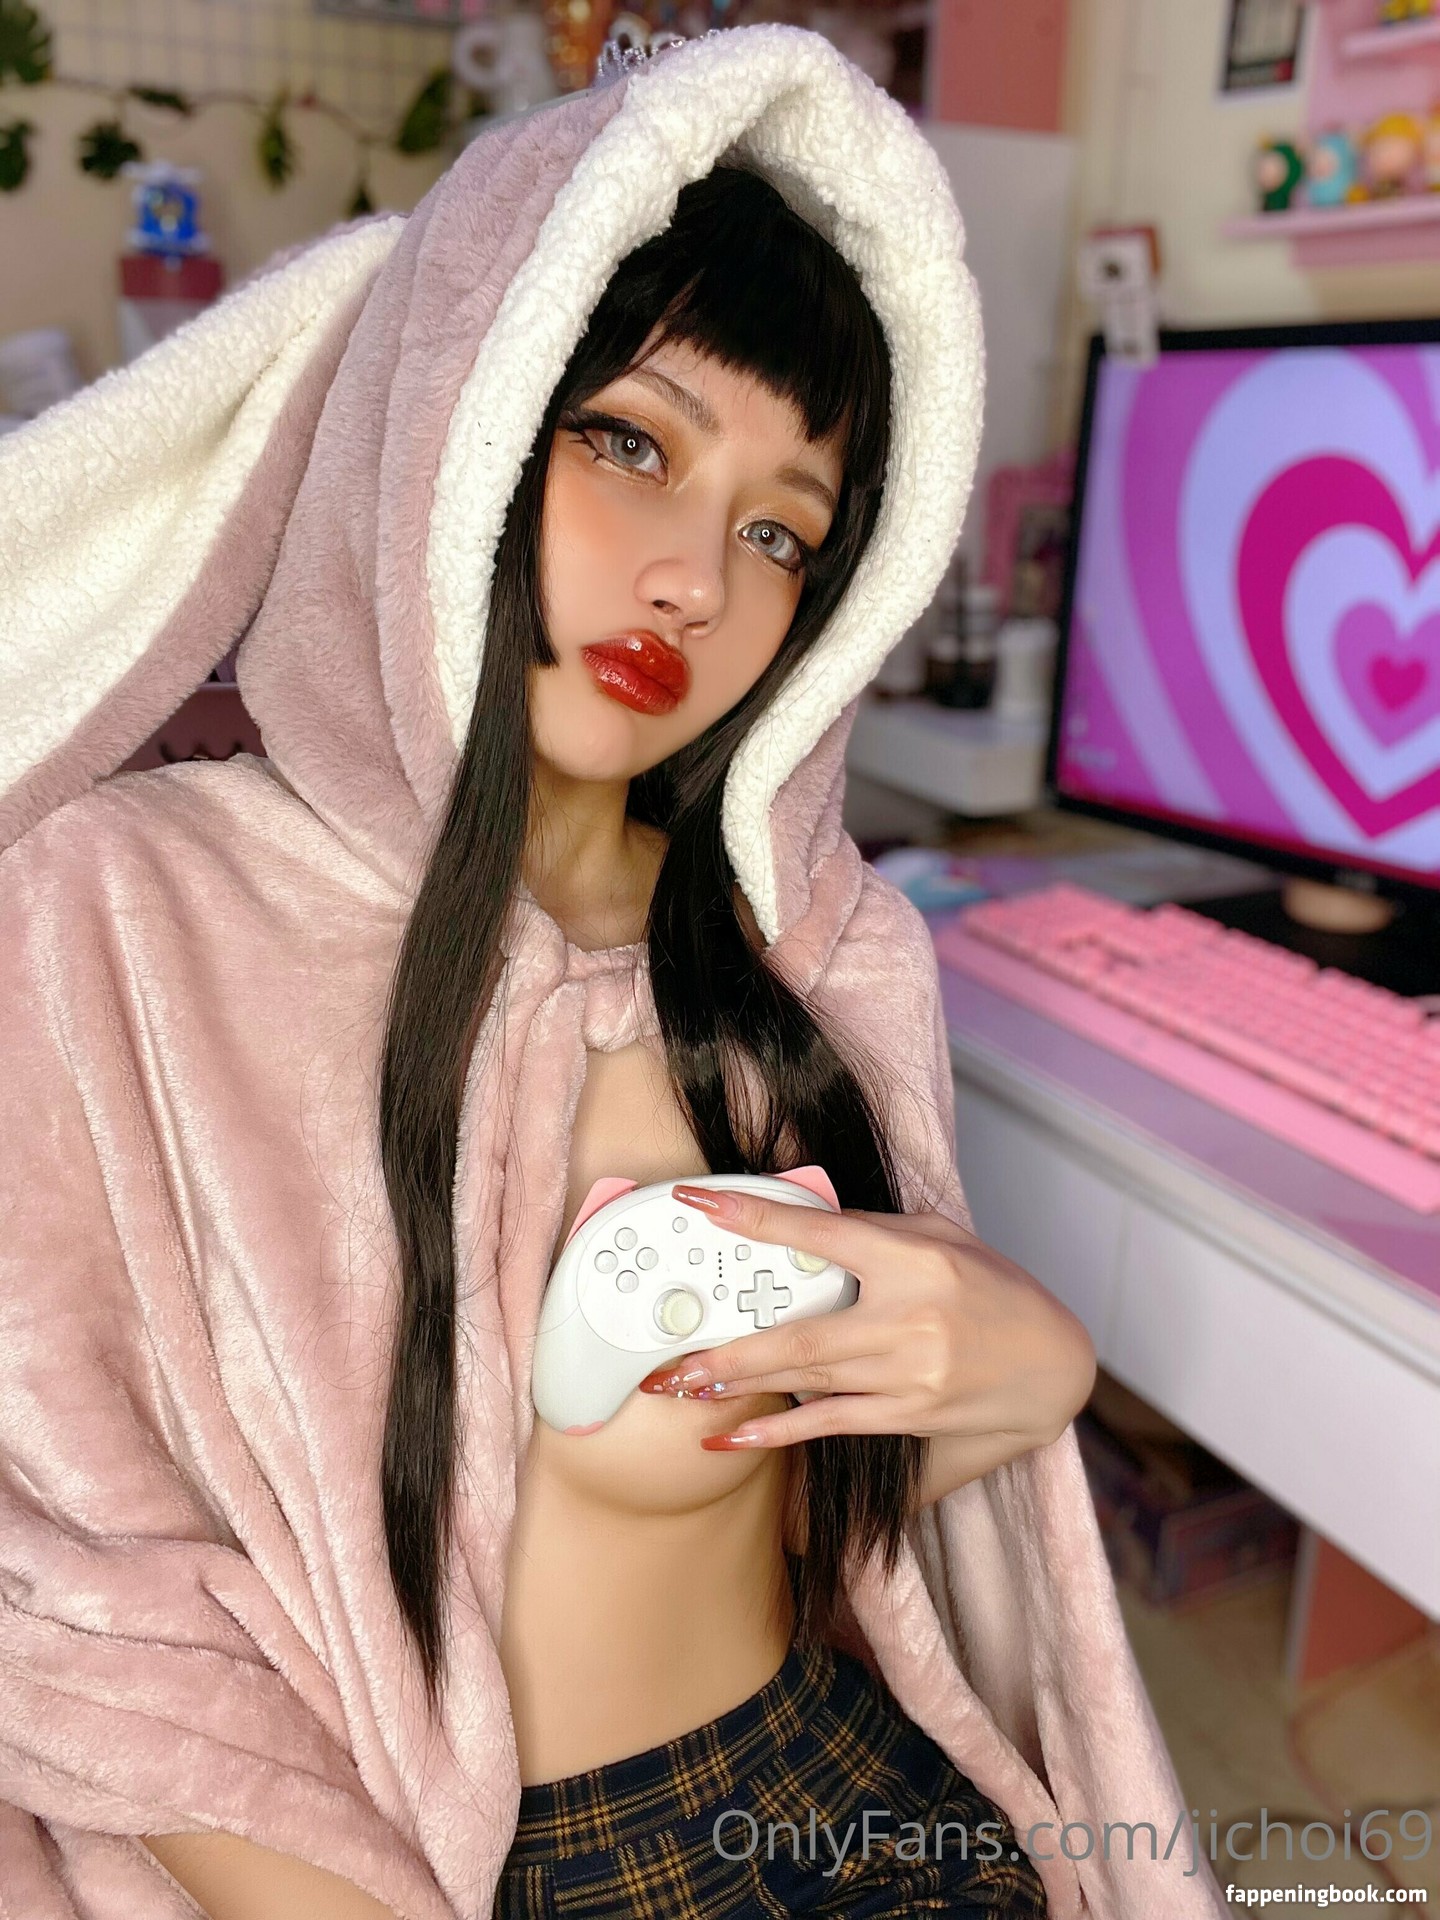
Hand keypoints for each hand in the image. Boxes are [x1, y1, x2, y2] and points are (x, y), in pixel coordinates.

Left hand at [637, 1184, 1095, 1463]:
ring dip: (739, 1385)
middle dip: (729, 1347)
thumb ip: (874, 1233)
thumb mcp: (943, 1238)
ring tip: (679, 1387)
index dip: (756, 1217)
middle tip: (669, 1355)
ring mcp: (911, 1374)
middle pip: (802, 1334)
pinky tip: (734, 1436)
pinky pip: (831, 1424)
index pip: (822, 1232)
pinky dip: (779, 1432)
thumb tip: (799, 1230)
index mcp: (916, 1258)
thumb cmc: (995, 1290)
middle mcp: (911, 1318)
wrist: (1055, 1365)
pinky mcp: (910, 1415)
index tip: (699, 1203)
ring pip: (808, 1381)